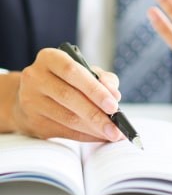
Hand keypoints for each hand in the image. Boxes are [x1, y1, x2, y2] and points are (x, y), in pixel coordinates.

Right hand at [0, 48, 123, 141]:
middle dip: (97, 114)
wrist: (35, 95)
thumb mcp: (85, 71)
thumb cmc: (67, 80)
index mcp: (50, 58)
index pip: (72, 72)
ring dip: (94, 128)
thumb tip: (115, 95)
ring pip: (67, 118)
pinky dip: (86, 136)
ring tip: (113, 134)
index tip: (113, 105)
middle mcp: (36, 77)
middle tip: (116, 127)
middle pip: (69, 97)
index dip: (94, 89)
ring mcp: (31, 101)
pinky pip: (64, 132)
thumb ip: (104, 79)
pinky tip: (100, 136)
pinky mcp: (33, 122)